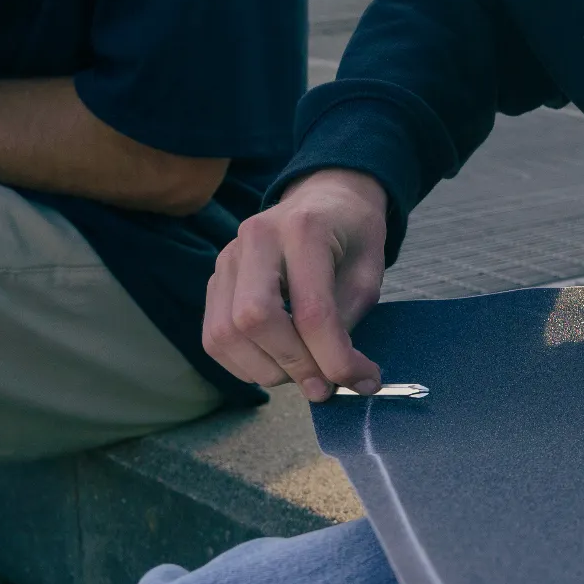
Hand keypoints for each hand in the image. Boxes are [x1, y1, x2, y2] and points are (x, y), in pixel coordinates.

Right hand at [203, 169, 387, 398]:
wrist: (325, 199)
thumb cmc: (352, 235)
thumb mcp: (369, 273)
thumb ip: (347, 321)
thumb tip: (335, 377)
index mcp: (304, 229)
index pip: (310, 310)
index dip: (334, 357)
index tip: (360, 381)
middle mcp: (256, 238)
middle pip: (254, 320)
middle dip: (293, 365)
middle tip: (324, 385)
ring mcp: (227, 257)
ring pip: (225, 334)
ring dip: (266, 370)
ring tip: (302, 372)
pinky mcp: (215, 279)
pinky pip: (214, 338)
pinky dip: (244, 364)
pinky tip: (276, 363)